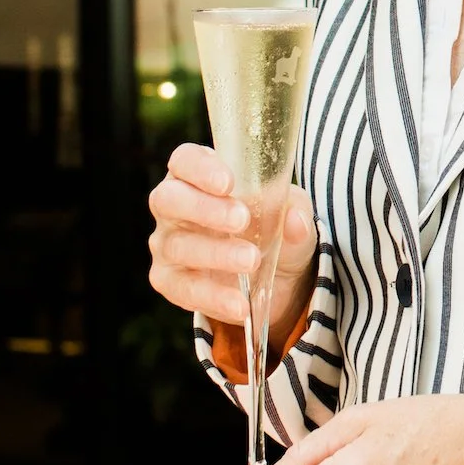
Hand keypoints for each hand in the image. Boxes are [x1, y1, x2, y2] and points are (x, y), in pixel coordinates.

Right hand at [148, 142, 317, 340]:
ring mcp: (167, 244)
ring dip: (216, 254)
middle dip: (203, 209)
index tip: (228, 183)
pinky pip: (183, 289)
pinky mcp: (170, 281)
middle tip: (240, 220)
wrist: (276, 276)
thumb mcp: (292, 213)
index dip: (200, 168)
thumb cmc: (273, 226)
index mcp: (198, 176)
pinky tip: (240, 304)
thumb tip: (295, 221)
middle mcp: (174, 206)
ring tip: (251, 261)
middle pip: (168, 199)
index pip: (185, 161)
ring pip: (177, 246)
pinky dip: (213, 297)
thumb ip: (295, 211)